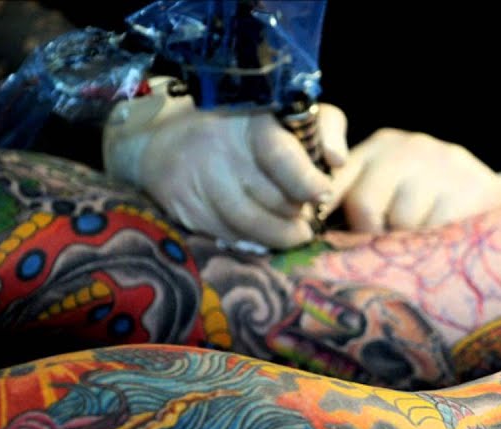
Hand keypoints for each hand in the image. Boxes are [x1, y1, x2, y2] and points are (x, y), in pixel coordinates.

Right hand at [103, 85, 347, 248]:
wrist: (164, 143)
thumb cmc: (243, 130)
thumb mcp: (287, 114)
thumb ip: (325, 128)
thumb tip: (337, 161)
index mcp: (250, 117)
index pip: (281, 156)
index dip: (306, 182)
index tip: (322, 195)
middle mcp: (218, 144)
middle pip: (272, 199)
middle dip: (296, 213)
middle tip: (304, 215)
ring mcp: (196, 176)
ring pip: (250, 223)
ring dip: (278, 236)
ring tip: (293, 234)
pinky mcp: (183, 204)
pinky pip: (226, 234)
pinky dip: (249, 241)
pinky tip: (259, 236)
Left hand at [325, 128, 500, 238]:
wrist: (496, 202)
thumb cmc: (428, 209)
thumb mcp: (388, 197)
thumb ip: (352, 206)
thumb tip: (307, 236)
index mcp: (376, 148)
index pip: (334, 180)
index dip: (324, 214)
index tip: (327, 242)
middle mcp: (405, 147)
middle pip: (363, 204)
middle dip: (371, 237)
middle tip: (388, 248)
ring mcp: (440, 163)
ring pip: (402, 223)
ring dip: (408, 244)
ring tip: (424, 240)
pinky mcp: (470, 186)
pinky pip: (436, 232)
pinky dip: (436, 247)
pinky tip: (445, 239)